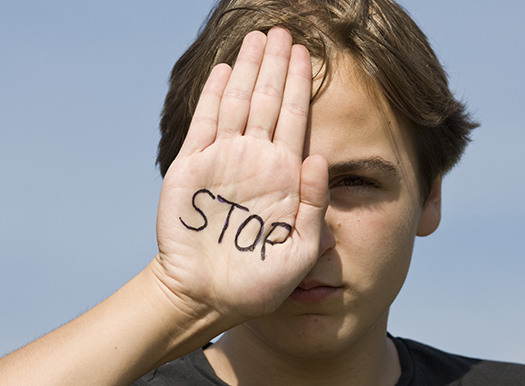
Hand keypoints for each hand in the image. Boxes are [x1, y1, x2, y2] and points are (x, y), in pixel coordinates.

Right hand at [154, 28, 327, 326]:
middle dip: (276, 65)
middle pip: (269, 101)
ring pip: (239, 103)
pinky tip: (225, 70)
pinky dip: (214, 96)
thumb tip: (320, 158)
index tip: (307, 53)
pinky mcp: (192, 168)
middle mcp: (256, 160)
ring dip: (248, 70)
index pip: (296, 119)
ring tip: (257, 37)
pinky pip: (206, 124)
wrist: (208, 296)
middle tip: (283, 30)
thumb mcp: (298, 249)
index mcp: (284, 176)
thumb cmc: (259, 280)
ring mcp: (223, 160)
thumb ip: (313, 206)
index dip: (301, 85)